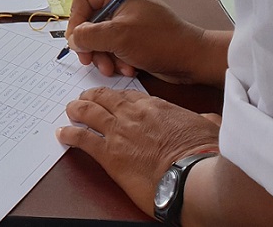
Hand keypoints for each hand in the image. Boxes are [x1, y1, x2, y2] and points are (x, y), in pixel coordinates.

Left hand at [59, 88, 220, 215]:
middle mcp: (133, 115)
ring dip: (76, 110)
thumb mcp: (210, 127)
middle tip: (83, 98)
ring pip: (88, 113)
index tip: (111, 98)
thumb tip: (210, 118)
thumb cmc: (205, 155)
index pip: (128, 96)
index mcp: (155, 107)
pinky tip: (63, 133)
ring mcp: (118, 133)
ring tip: (70, 110)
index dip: (116, 97)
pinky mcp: (109, 155)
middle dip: (91, 97)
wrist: (193, 177)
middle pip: (103, 98)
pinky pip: (82, 139)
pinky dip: (70, 134)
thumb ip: (204, 119)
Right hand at [66, 0, 223, 83]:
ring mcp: (127, 23)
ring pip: (99, 38)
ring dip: (103, 56)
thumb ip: (89, 35)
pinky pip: (112, 48)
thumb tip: (73, 39)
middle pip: (89, 21)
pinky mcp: (133, 39)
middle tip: (90, 60)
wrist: (192, 60)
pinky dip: (115, 60)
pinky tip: (127, 68)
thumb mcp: (119, 36)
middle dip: (90, 44)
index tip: (77, 40)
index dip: (76, 19)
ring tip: (112, 68)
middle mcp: (121, 5)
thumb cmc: (161, 41)